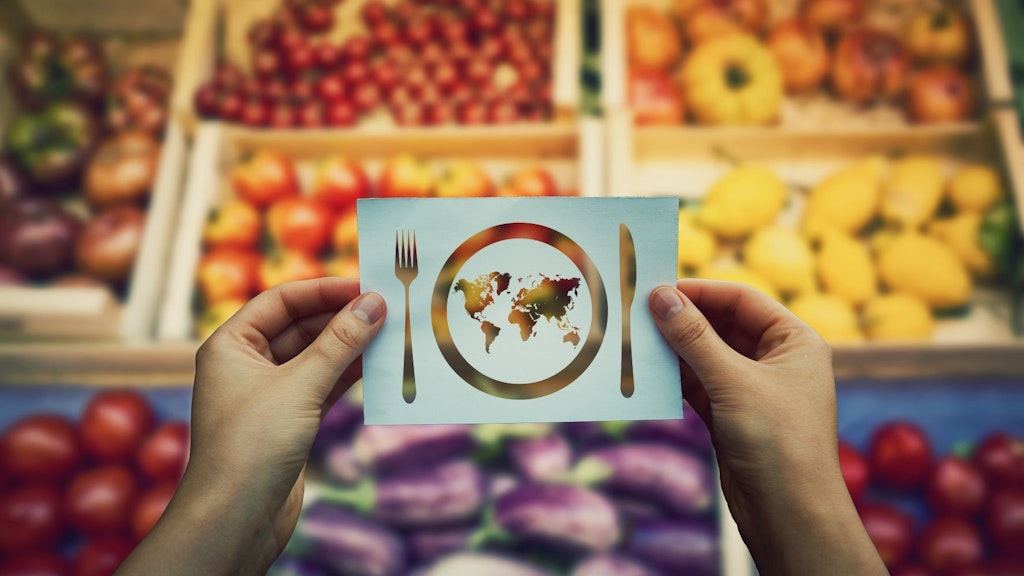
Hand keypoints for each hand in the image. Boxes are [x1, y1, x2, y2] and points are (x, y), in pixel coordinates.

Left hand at [118, 278, 385, 575]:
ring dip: (350, 347)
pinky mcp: (289, 420)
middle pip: (301, 326)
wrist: (235, 518)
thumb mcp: (301, 384)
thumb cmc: (252, 445)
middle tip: (387, 309)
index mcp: (231, 345)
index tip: (366, 285)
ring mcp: (268, 394)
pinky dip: (349, 375)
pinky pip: (323, 385)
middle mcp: (246, 364)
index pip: (281, 300)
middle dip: (342, 318)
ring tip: (391, 334)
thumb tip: (374, 303)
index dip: (324, 290)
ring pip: (316, 357)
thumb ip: (340, 342)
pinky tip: (379, 367)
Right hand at [649, 279, 884, 575]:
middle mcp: (777, 361)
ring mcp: (754, 390)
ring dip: (674, 350)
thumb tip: (660, 296)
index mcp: (794, 341)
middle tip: (638, 312)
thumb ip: (694, 337)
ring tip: (635, 340)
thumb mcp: (733, 381)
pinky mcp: (732, 416)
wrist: (790, 516)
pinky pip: (699, 385)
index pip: (742, 300)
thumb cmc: (778, 442)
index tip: (658, 289)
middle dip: (683, 320)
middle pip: (722, 325)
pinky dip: (675, 379)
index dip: (700, 291)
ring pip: (706, 356)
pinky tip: (646, 373)